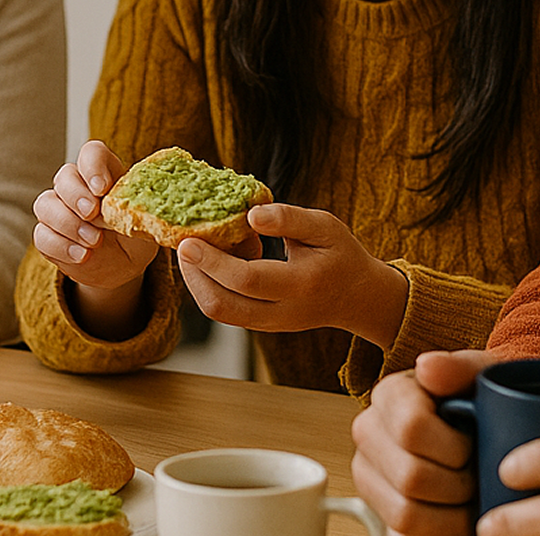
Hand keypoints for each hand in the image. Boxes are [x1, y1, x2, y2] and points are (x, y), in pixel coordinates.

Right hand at [31, 140, 159, 338]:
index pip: (91, 153)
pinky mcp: (48, 234)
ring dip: (67, 223)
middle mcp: (76, 186)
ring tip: (94, 242)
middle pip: (65, 176)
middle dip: (76, 195)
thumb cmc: (135, 236)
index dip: (92, 166)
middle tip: (92, 214)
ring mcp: (58, 209)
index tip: (101, 188)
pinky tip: (82, 255)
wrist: (123, 266)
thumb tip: (130, 206)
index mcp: (103, 174)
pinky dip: (61, 246)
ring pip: (45, 204)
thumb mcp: (144, 222)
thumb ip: (135, 210)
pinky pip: (42, 235)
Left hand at [175, 203, 408, 346]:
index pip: (248, 279)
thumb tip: (250, 214)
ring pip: (221, 313)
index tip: (188, 240)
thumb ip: (289, 218)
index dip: (213, 261)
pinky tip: (208, 263)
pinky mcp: (262, 326)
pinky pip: (227, 312)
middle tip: (181, 243)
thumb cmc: (340, 255)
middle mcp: (284, 313)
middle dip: (195, 275)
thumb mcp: (325, 226)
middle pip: (224, 305)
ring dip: (198, 283)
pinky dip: (209, 289)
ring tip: (191, 252)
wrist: (358, 298)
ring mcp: (271, 325)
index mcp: (303, 284)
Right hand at [350, 349, 498, 535]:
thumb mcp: (485, 377)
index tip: (474, 444)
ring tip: (470, 498)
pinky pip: (404, 535)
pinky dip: (439, 531)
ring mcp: (368, 473)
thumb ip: (460, 366)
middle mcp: (368, 432)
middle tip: (478, 475)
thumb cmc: (486, 404)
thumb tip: (426, 367)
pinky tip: (456, 514)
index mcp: (389, 394)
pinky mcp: (378, 509)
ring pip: (406, 514)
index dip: (454, 447)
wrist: (490, 431)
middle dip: (459, 485)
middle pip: (410, 477)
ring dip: (451, 515)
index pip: (411, 429)